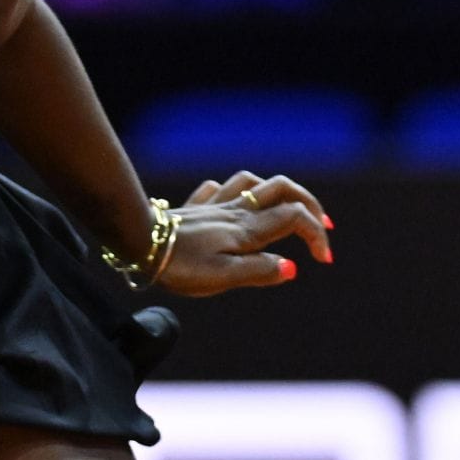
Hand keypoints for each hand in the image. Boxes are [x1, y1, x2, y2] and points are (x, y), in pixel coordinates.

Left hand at [153, 171, 333, 296]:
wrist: (136, 243)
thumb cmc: (179, 266)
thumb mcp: (222, 278)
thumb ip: (259, 271)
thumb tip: (291, 268)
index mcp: (247, 229)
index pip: (295, 218)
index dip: (316, 234)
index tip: (322, 260)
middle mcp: (235, 211)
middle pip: (283, 188)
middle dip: (310, 202)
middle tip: (323, 225)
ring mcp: (214, 206)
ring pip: (254, 182)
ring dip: (277, 191)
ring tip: (287, 208)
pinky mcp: (194, 208)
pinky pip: (219, 188)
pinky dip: (235, 191)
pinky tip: (235, 200)